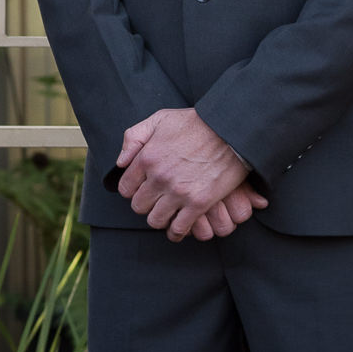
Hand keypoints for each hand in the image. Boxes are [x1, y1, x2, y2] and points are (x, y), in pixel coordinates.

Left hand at [117, 107, 267, 240]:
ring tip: (167, 214)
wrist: (231, 130)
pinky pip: (179, 228)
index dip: (133, 190)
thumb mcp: (160, 119)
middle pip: (139, 206)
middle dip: (146, 204)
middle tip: (156, 201)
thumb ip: (134, 137)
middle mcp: (159, 177)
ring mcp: (178, 192)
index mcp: (147, 157)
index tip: (142, 189)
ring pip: (156, 220)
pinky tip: (178, 229)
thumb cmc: (196, 123)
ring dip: (160, 219)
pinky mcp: (198, 203)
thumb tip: (120, 162)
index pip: (126, 188)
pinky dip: (176, 232)